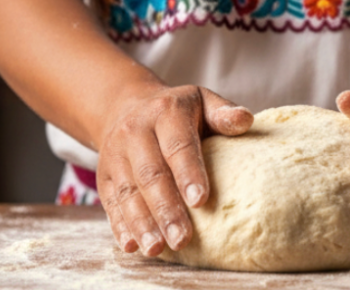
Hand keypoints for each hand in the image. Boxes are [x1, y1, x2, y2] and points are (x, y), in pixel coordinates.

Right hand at [96, 85, 253, 255]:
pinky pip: (110, 202)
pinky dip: (120, 226)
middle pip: (151, 174)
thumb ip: (222, 112)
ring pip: (127, 192)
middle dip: (166, 209)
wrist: (125, 105)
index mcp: (165, 113)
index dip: (188, 173)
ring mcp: (116, 154)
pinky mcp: (103, 175)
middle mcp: (135, 132)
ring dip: (142, 223)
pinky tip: (132, 246)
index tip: (201, 201)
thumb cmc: (177, 110)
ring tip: (157, 248)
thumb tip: (245, 120)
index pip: (177, 146)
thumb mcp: (202, 101)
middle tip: (182, 239)